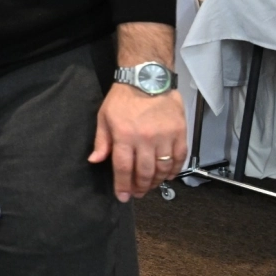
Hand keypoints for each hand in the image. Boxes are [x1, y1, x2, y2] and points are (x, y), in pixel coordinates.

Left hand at [88, 85, 186, 201]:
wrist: (148, 78)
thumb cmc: (123, 98)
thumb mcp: (104, 117)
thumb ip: (101, 141)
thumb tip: (95, 160)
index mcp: (124, 136)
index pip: (122, 168)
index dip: (123, 185)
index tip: (123, 196)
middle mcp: (145, 139)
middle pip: (144, 172)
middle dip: (140, 187)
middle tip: (137, 193)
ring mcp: (165, 137)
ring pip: (162, 168)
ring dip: (156, 181)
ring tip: (150, 186)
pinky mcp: (180, 133)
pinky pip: (179, 158)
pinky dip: (174, 170)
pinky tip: (167, 175)